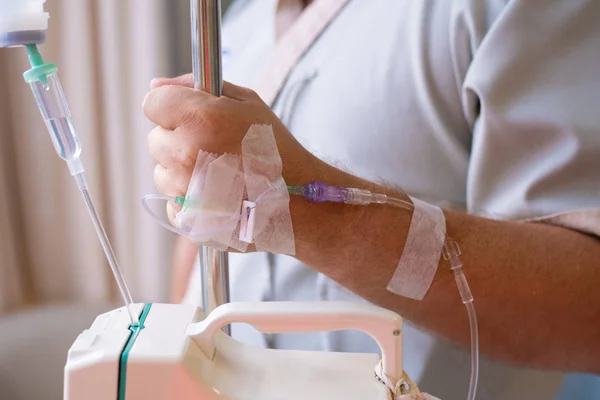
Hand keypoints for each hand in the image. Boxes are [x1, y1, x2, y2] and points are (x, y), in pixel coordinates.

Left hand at [143, 74, 317, 222]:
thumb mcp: (248, 103)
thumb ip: (198, 87)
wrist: (297, 200)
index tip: (192, 116)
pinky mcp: (186, 217)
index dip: (173, 107)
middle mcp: (185, 152)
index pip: (153, 103)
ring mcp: (183, 189)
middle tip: (214, 147)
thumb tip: (156, 86)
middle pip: (156, 138)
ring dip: (182, 170)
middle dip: (179, 139)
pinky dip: (188, 199)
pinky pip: (171, 201)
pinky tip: (217, 195)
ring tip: (220, 174)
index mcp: (199, 118)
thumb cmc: (276, 149)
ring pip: (162, 171)